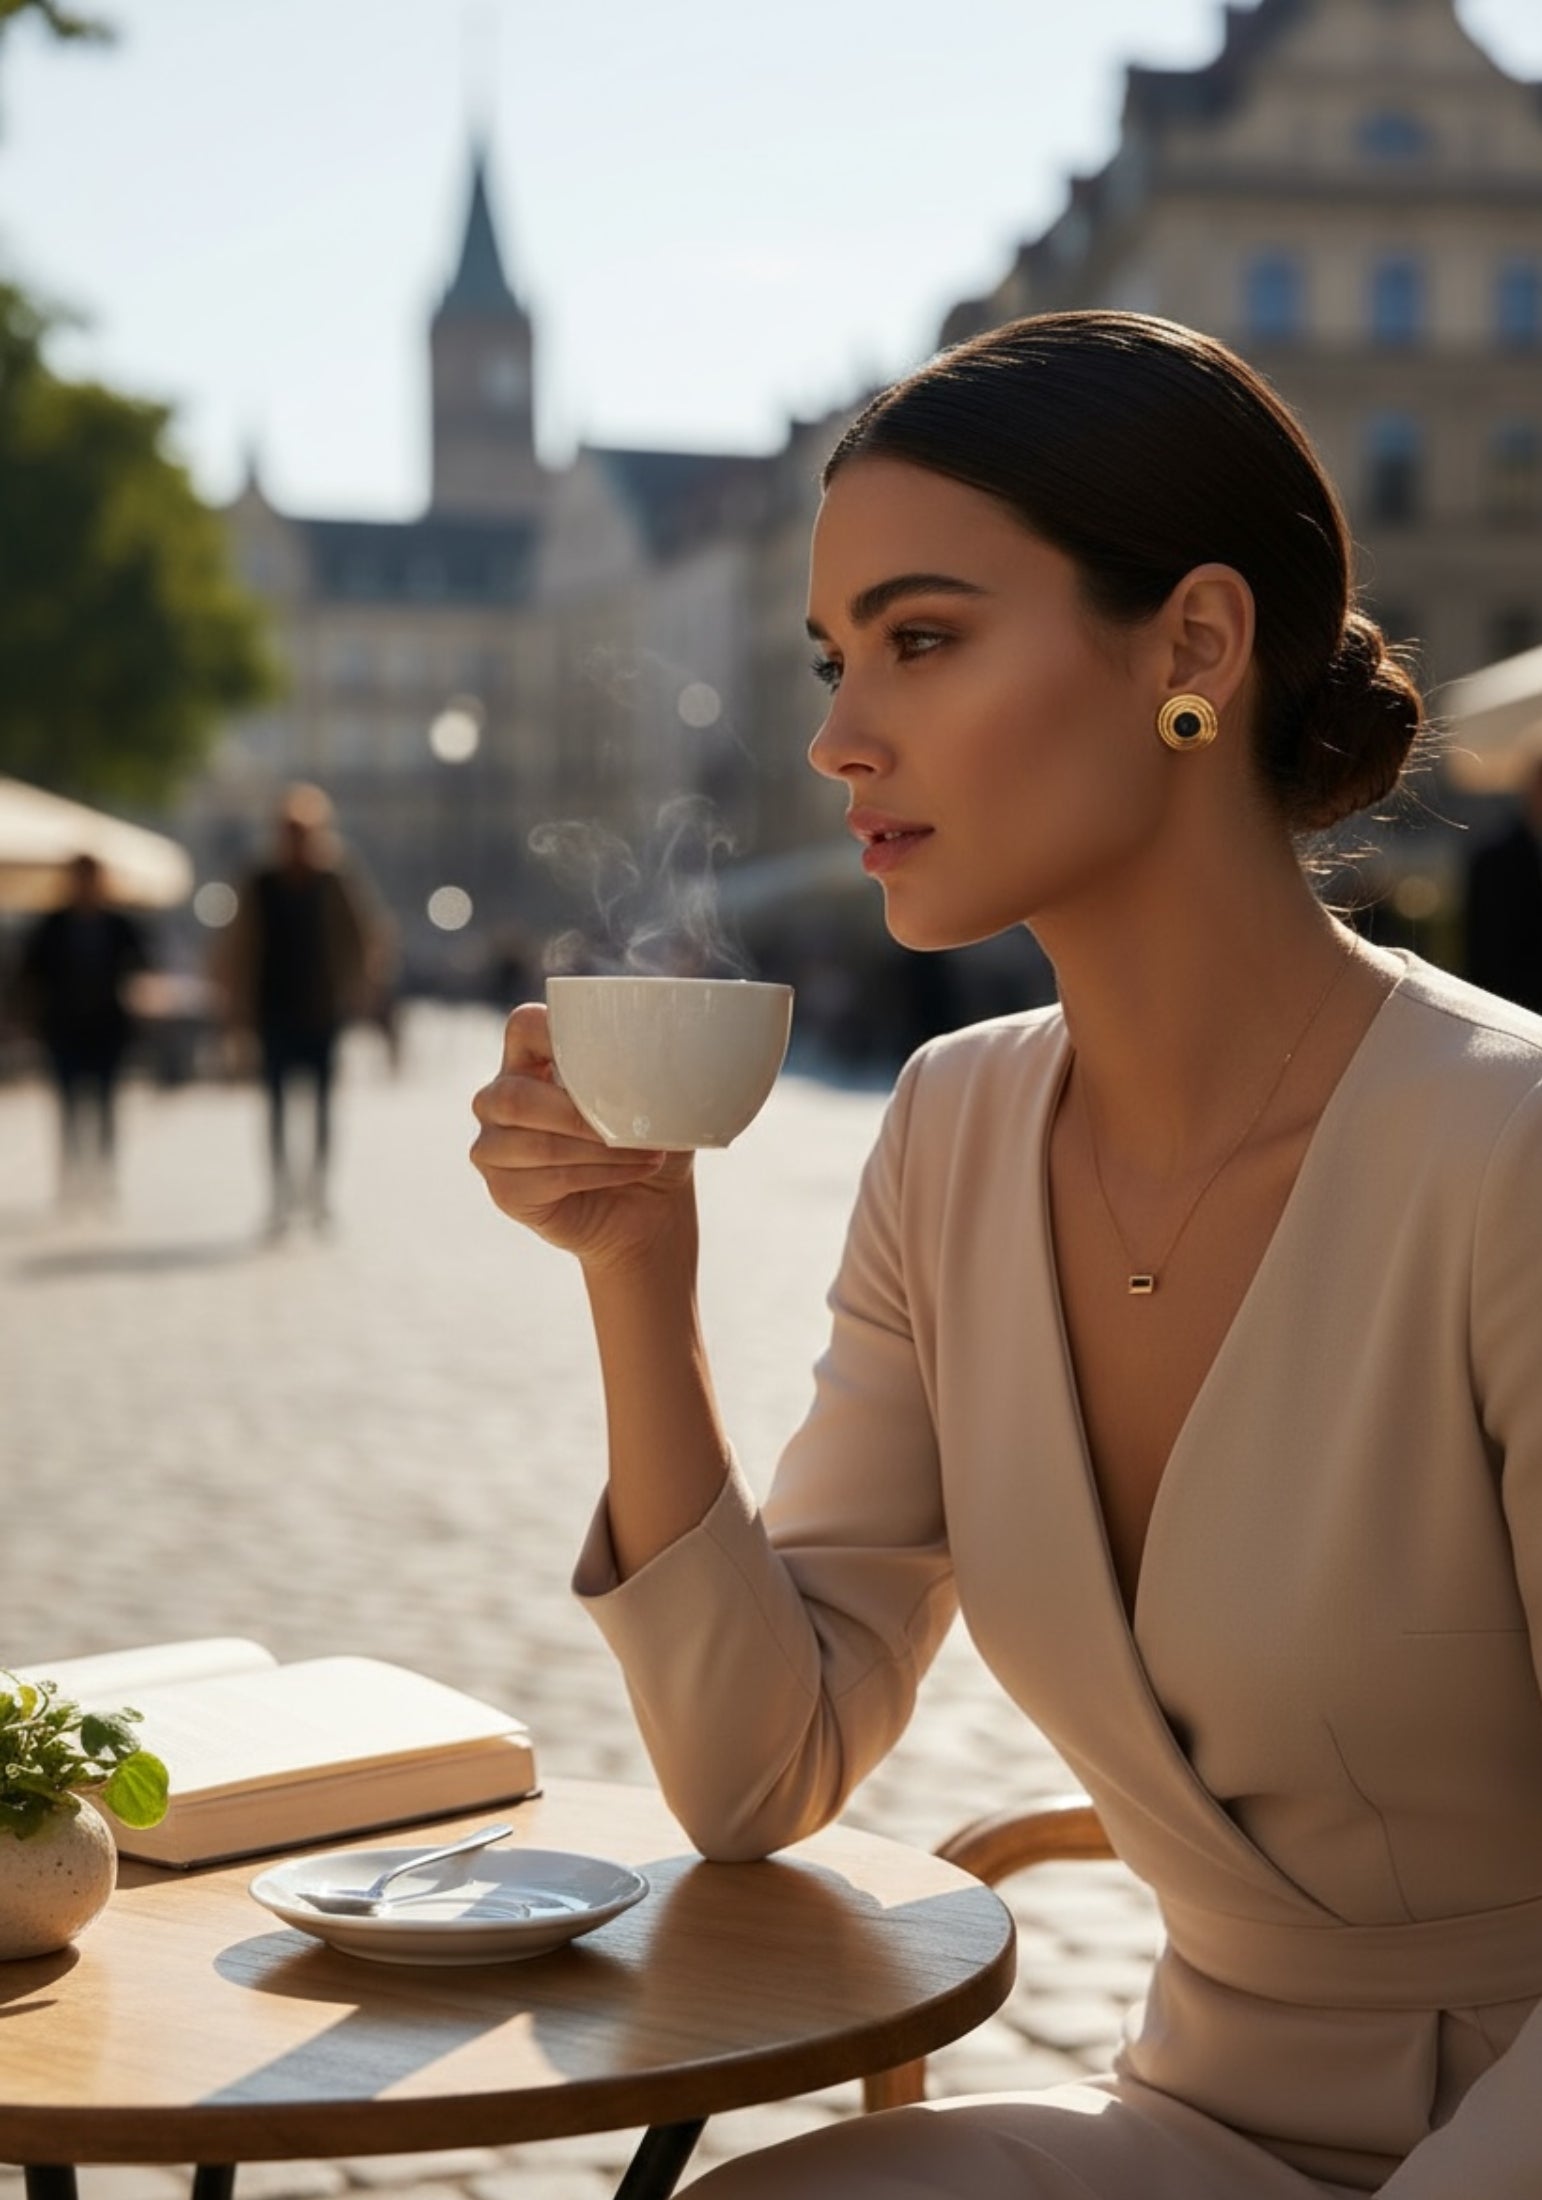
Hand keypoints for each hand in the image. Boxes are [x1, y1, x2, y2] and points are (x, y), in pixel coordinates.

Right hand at [470, 1003, 695, 1270]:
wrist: (651, 1206)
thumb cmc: (647, 1141)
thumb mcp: (653, 1098)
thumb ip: (643, 1069)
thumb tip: (658, 1053)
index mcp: (532, 1060)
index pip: (523, 1027)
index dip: (556, 1035)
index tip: (606, 1056)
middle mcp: (501, 1099)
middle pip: (514, 1095)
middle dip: (579, 1114)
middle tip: (630, 1126)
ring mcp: (495, 1146)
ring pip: (534, 1142)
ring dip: (598, 1149)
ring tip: (645, 1153)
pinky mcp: (505, 1190)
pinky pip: (545, 1178)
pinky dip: (597, 1175)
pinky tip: (631, 1172)